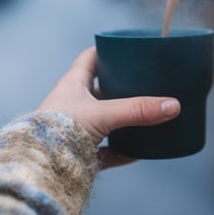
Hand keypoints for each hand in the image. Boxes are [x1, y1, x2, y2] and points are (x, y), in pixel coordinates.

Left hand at [37, 47, 180, 167]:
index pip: (90, 59)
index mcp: (72, 85)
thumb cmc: (61, 130)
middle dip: (120, 87)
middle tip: (144, 83)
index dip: (107, 51)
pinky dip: (122, 150)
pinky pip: (105, 150)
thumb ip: (138, 110)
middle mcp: (71, 104)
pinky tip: (139, 152)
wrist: (40, 166)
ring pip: (102, 120)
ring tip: (145, 115)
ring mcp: (74, 129)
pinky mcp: (78, 153)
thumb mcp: (104, 114)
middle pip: (99, 89)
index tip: (126, 48)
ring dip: (121, 119)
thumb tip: (173, 105)